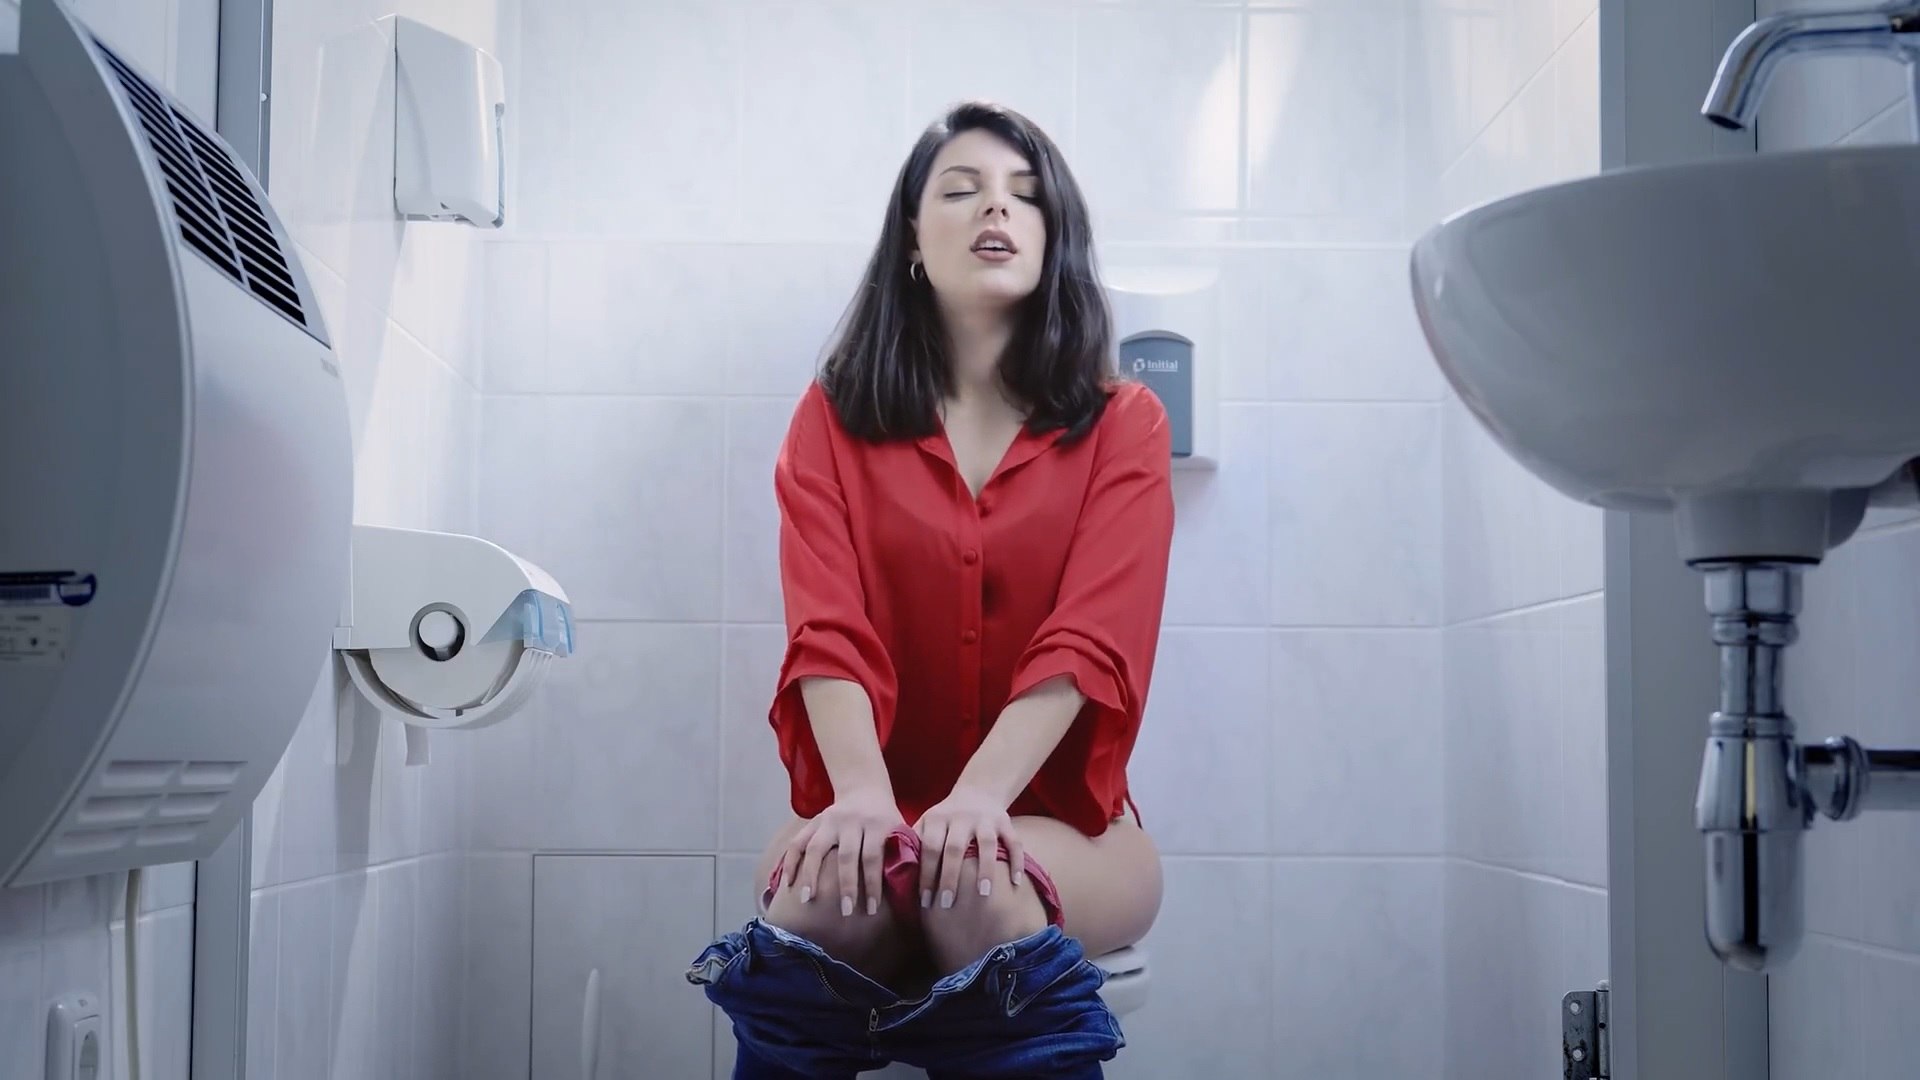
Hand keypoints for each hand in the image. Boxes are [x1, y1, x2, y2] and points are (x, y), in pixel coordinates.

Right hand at [780, 787, 902, 917]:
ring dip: (811, 874)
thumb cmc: (885, 819)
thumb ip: (903, 853)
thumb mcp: (900, 829)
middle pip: (847, 856)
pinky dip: (790, 861)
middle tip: (846, 912)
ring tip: (807, 899)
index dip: (873, 884)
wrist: (864, 789)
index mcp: (878, 824)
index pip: (874, 857)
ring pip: (816, 847)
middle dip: (846, 886)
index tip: (872, 909)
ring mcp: (829, 820)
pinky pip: (798, 841)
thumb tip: (909, 890)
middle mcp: (852, 821)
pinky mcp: (814, 821)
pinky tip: (787, 883)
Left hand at [915, 785, 1025, 910]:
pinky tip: (1015, 882)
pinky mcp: (1006, 822)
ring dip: (985, 869)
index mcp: (938, 818)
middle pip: (955, 848)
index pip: (930, 847)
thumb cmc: (947, 818)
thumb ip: (915, 842)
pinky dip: (1016, 861)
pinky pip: (1014, 842)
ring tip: (983, 894)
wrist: (977, 791)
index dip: (926, 874)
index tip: (925, 900)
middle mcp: (962, 816)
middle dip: (950, 877)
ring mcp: (986, 819)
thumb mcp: (928, 823)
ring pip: (986, 844)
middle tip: (947, 904)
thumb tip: (898, 874)